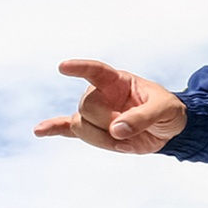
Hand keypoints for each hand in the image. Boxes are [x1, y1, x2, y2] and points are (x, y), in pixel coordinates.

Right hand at [34, 60, 186, 154]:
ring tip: (124, 141)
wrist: (168, 130)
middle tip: (131, 128)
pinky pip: (68, 129)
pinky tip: (39, 131)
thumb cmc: (168, 112)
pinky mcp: (94, 130)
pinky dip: (54, 129)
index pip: (95, 71)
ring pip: (80, 126)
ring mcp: (95, 112)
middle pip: (86, 107)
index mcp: (118, 81)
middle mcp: (101, 94)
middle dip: (108, 123)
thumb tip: (116, 129)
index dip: (80, 68)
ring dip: (102, 140)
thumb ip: (142, 117)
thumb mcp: (165, 111)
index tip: (63, 67)